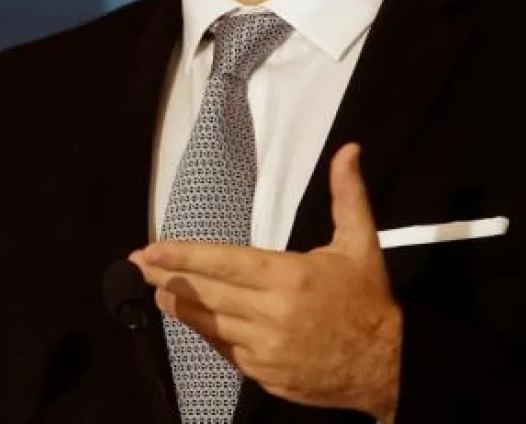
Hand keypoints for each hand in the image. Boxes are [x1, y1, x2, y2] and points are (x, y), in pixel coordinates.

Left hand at [132, 143, 400, 420]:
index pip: (224, 262)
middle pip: (208, 293)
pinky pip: (225, 351)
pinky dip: (207, 333)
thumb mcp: (360, 243)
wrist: (387, 367)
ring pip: (210, 324)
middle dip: (168, 277)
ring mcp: (265, 350)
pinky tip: (194, 320)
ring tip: (157, 290)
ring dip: (181, 306)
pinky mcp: (264, 375)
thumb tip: (349, 149)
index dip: (183, 255)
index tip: (150, 250)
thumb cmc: (368, 301)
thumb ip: (347, 195)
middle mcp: (272, 315)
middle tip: (138, 265)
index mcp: (290, 278)